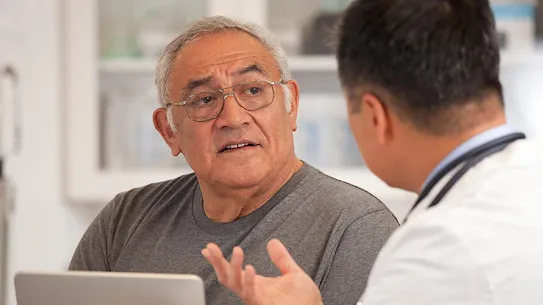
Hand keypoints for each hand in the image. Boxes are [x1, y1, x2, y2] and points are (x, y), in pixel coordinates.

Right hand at [202, 239, 322, 304]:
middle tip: (210, 248)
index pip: (232, 271)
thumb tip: (273, 242)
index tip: (208, 249)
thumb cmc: (305, 300)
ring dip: (233, 267)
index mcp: (256, 284)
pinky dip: (248, 280)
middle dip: (217, 264)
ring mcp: (257, 299)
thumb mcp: (292, 273)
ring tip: (237, 250)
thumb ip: (281, 258)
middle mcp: (253, 292)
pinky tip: (249, 267)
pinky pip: (251, 294)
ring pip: (236, 285)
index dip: (219, 260)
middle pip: (227, 278)